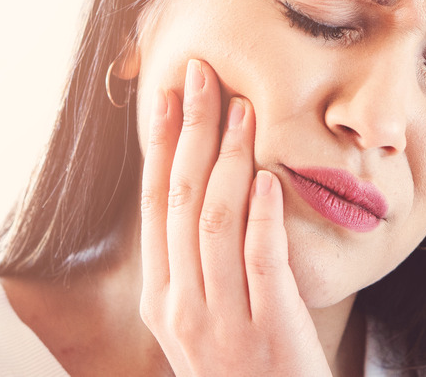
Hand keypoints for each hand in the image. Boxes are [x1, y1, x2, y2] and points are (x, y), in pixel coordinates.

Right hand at [139, 59, 331, 375]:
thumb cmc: (240, 366)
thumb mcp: (201, 317)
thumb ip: (195, 264)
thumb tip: (202, 190)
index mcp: (160, 297)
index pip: (155, 204)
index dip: (163, 145)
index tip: (170, 94)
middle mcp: (181, 305)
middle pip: (181, 200)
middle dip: (191, 132)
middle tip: (203, 77)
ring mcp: (222, 320)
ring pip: (216, 222)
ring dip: (228, 160)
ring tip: (242, 111)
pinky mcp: (269, 330)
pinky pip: (259, 260)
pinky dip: (260, 214)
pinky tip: (266, 176)